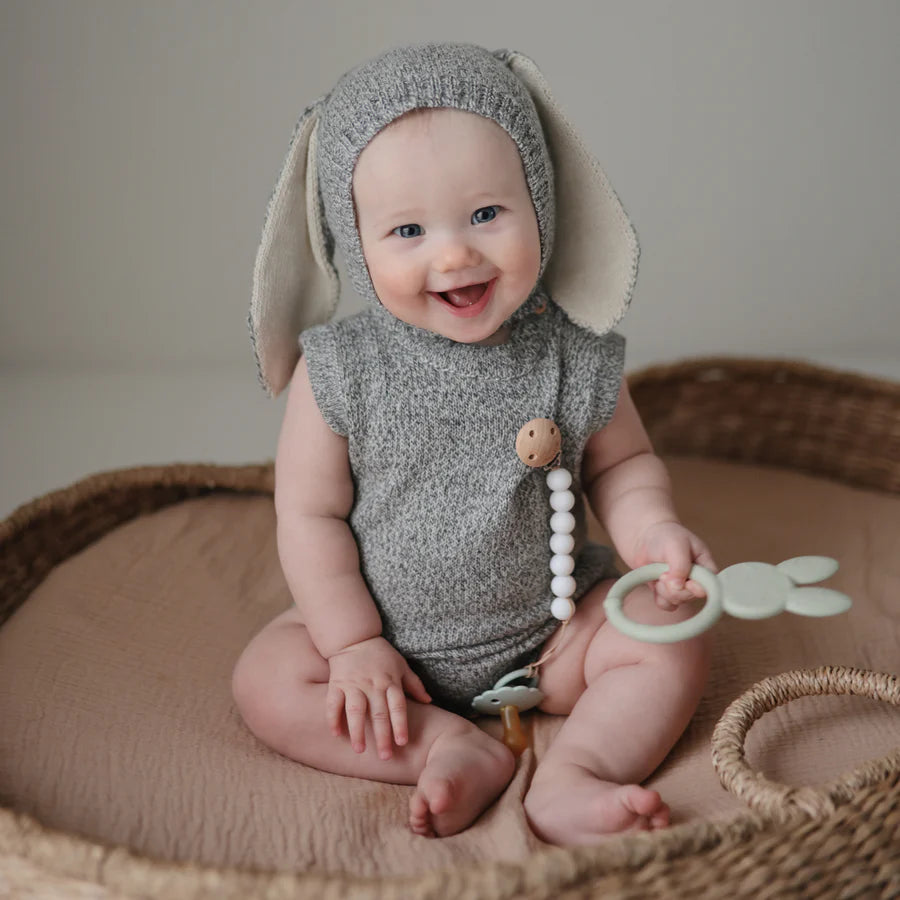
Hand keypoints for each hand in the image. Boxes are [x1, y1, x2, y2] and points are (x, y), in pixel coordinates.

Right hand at [325, 636, 430, 758]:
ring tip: (359, 750)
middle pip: (378, 713)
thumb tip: (430, 700)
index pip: (397, 706)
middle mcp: (372, 684)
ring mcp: (353, 684)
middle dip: (382, 736)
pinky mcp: (336, 683)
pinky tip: (336, 734)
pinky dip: (333, 718)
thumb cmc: (381, 654)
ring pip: (356, 710)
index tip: (402, 743)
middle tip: (385, 757)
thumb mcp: (401, 665)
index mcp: (390, 681)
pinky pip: (334, 702)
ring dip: (357, 731)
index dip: (400, 724)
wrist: (353, 637)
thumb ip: (414, 684)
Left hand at [631, 521, 716, 610]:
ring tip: (659, 574)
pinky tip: (655, 582)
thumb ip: (680, 565)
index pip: (710, 586)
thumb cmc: (665, 536)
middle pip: (691, 596)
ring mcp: (682, 587)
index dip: (698, 588)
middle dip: (675, 588)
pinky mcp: (667, 593)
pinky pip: (666, 605)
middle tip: (664, 573)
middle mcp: (696, 580)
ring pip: (678, 602)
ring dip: (664, 591)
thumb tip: (678, 587)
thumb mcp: (676, 545)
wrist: (645, 536)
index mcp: (705, 567)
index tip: (687, 582)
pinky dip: (658, 596)